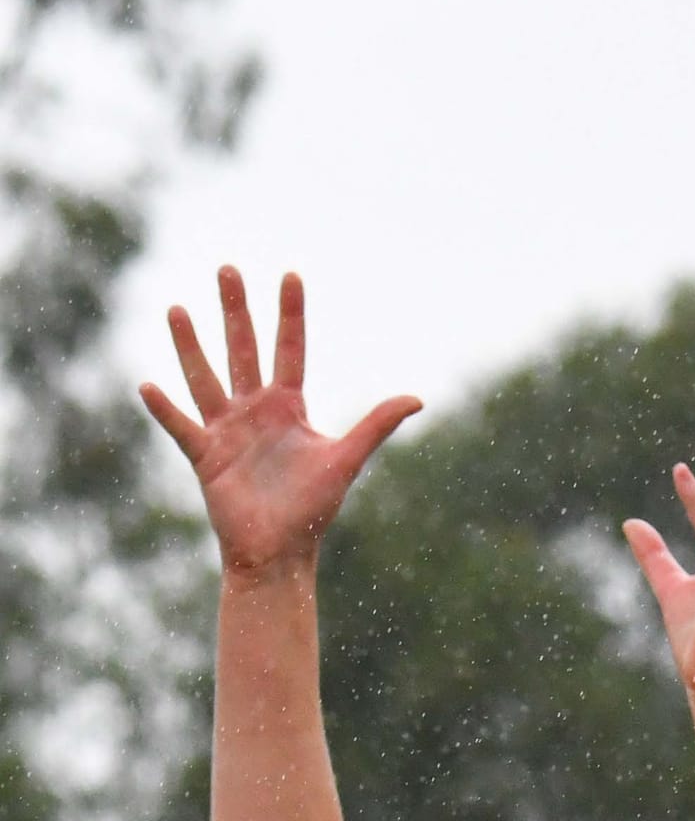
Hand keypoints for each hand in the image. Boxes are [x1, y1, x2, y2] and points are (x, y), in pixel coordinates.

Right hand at [140, 267, 420, 576]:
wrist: (280, 552)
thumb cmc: (313, 509)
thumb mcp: (346, 459)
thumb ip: (376, 425)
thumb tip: (418, 398)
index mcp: (288, 407)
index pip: (290, 348)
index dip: (291, 314)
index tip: (290, 275)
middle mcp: (255, 411)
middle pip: (242, 349)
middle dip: (235, 310)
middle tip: (227, 268)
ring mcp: (226, 430)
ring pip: (205, 377)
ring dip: (191, 345)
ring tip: (178, 310)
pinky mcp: (205, 456)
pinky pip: (182, 427)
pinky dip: (165, 409)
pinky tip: (149, 385)